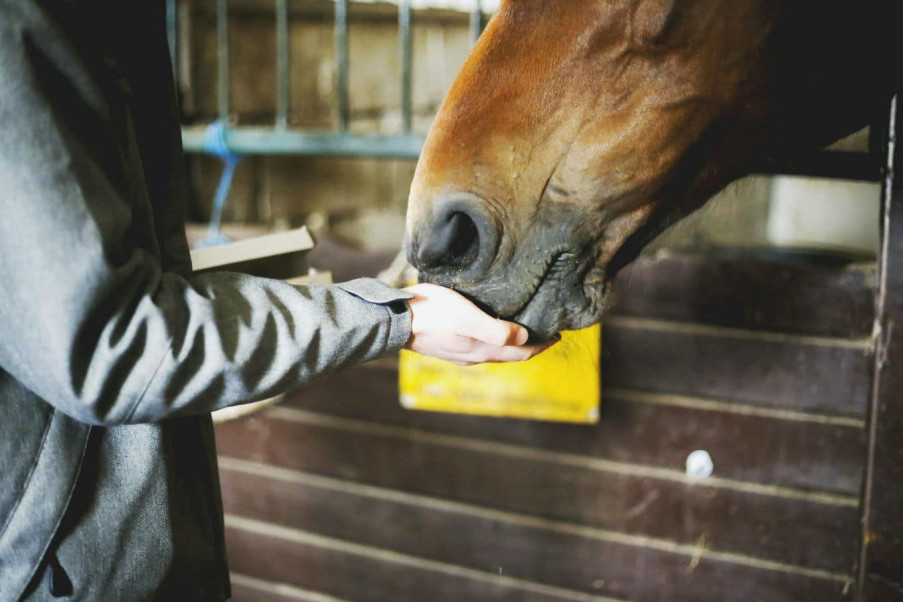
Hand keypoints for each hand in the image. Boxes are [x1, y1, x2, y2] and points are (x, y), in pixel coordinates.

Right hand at [403, 283, 558, 365]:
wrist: (395, 322)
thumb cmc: (432, 314)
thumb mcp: (467, 317)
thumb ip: (497, 331)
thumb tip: (525, 338)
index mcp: (483, 350)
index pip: (522, 353)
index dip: (542, 346)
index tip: (558, 335)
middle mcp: (475, 356)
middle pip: (511, 355)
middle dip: (531, 346)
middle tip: (547, 332)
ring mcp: (461, 354)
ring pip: (496, 352)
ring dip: (514, 345)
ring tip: (525, 330)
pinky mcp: (449, 346)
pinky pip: (481, 347)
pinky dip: (496, 341)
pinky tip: (494, 330)